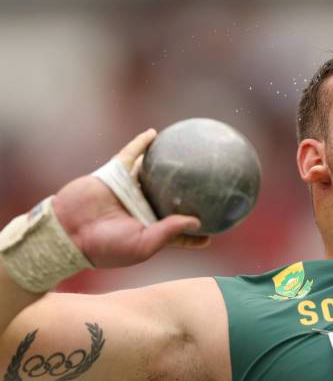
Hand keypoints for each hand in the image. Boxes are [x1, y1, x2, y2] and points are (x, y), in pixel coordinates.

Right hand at [52, 129, 209, 267]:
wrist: (70, 232)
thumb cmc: (107, 246)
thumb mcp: (144, 245)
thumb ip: (170, 232)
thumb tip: (197, 221)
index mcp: (150, 230)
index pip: (177, 233)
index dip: (194, 235)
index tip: (214, 232)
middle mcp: (142, 209)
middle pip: (169, 200)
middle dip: (186, 195)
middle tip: (208, 186)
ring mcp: (129, 190)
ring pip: (152, 174)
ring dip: (166, 165)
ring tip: (186, 155)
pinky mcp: (115, 174)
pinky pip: (131, 155)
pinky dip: (142, 144)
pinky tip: (155, 134)